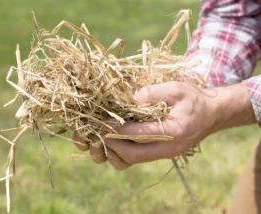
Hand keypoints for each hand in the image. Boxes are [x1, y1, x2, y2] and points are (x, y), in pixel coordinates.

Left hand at [73, 81, 254, 169]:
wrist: (212, 114)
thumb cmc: (194, 99)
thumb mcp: (178, 88)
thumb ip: (156, 92)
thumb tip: (133, 98)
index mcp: (174, 131)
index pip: (139, 135)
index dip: (118, 131)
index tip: (101, 124)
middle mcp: (168, 148)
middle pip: (133, 155)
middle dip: (112, 145)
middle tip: (97, 133)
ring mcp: (164, 153)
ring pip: (133, 161)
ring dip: (114, 153)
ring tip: (102, 138)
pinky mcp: (160, 153)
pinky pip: (137, 158)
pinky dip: (121, 153)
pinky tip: (114, 140)